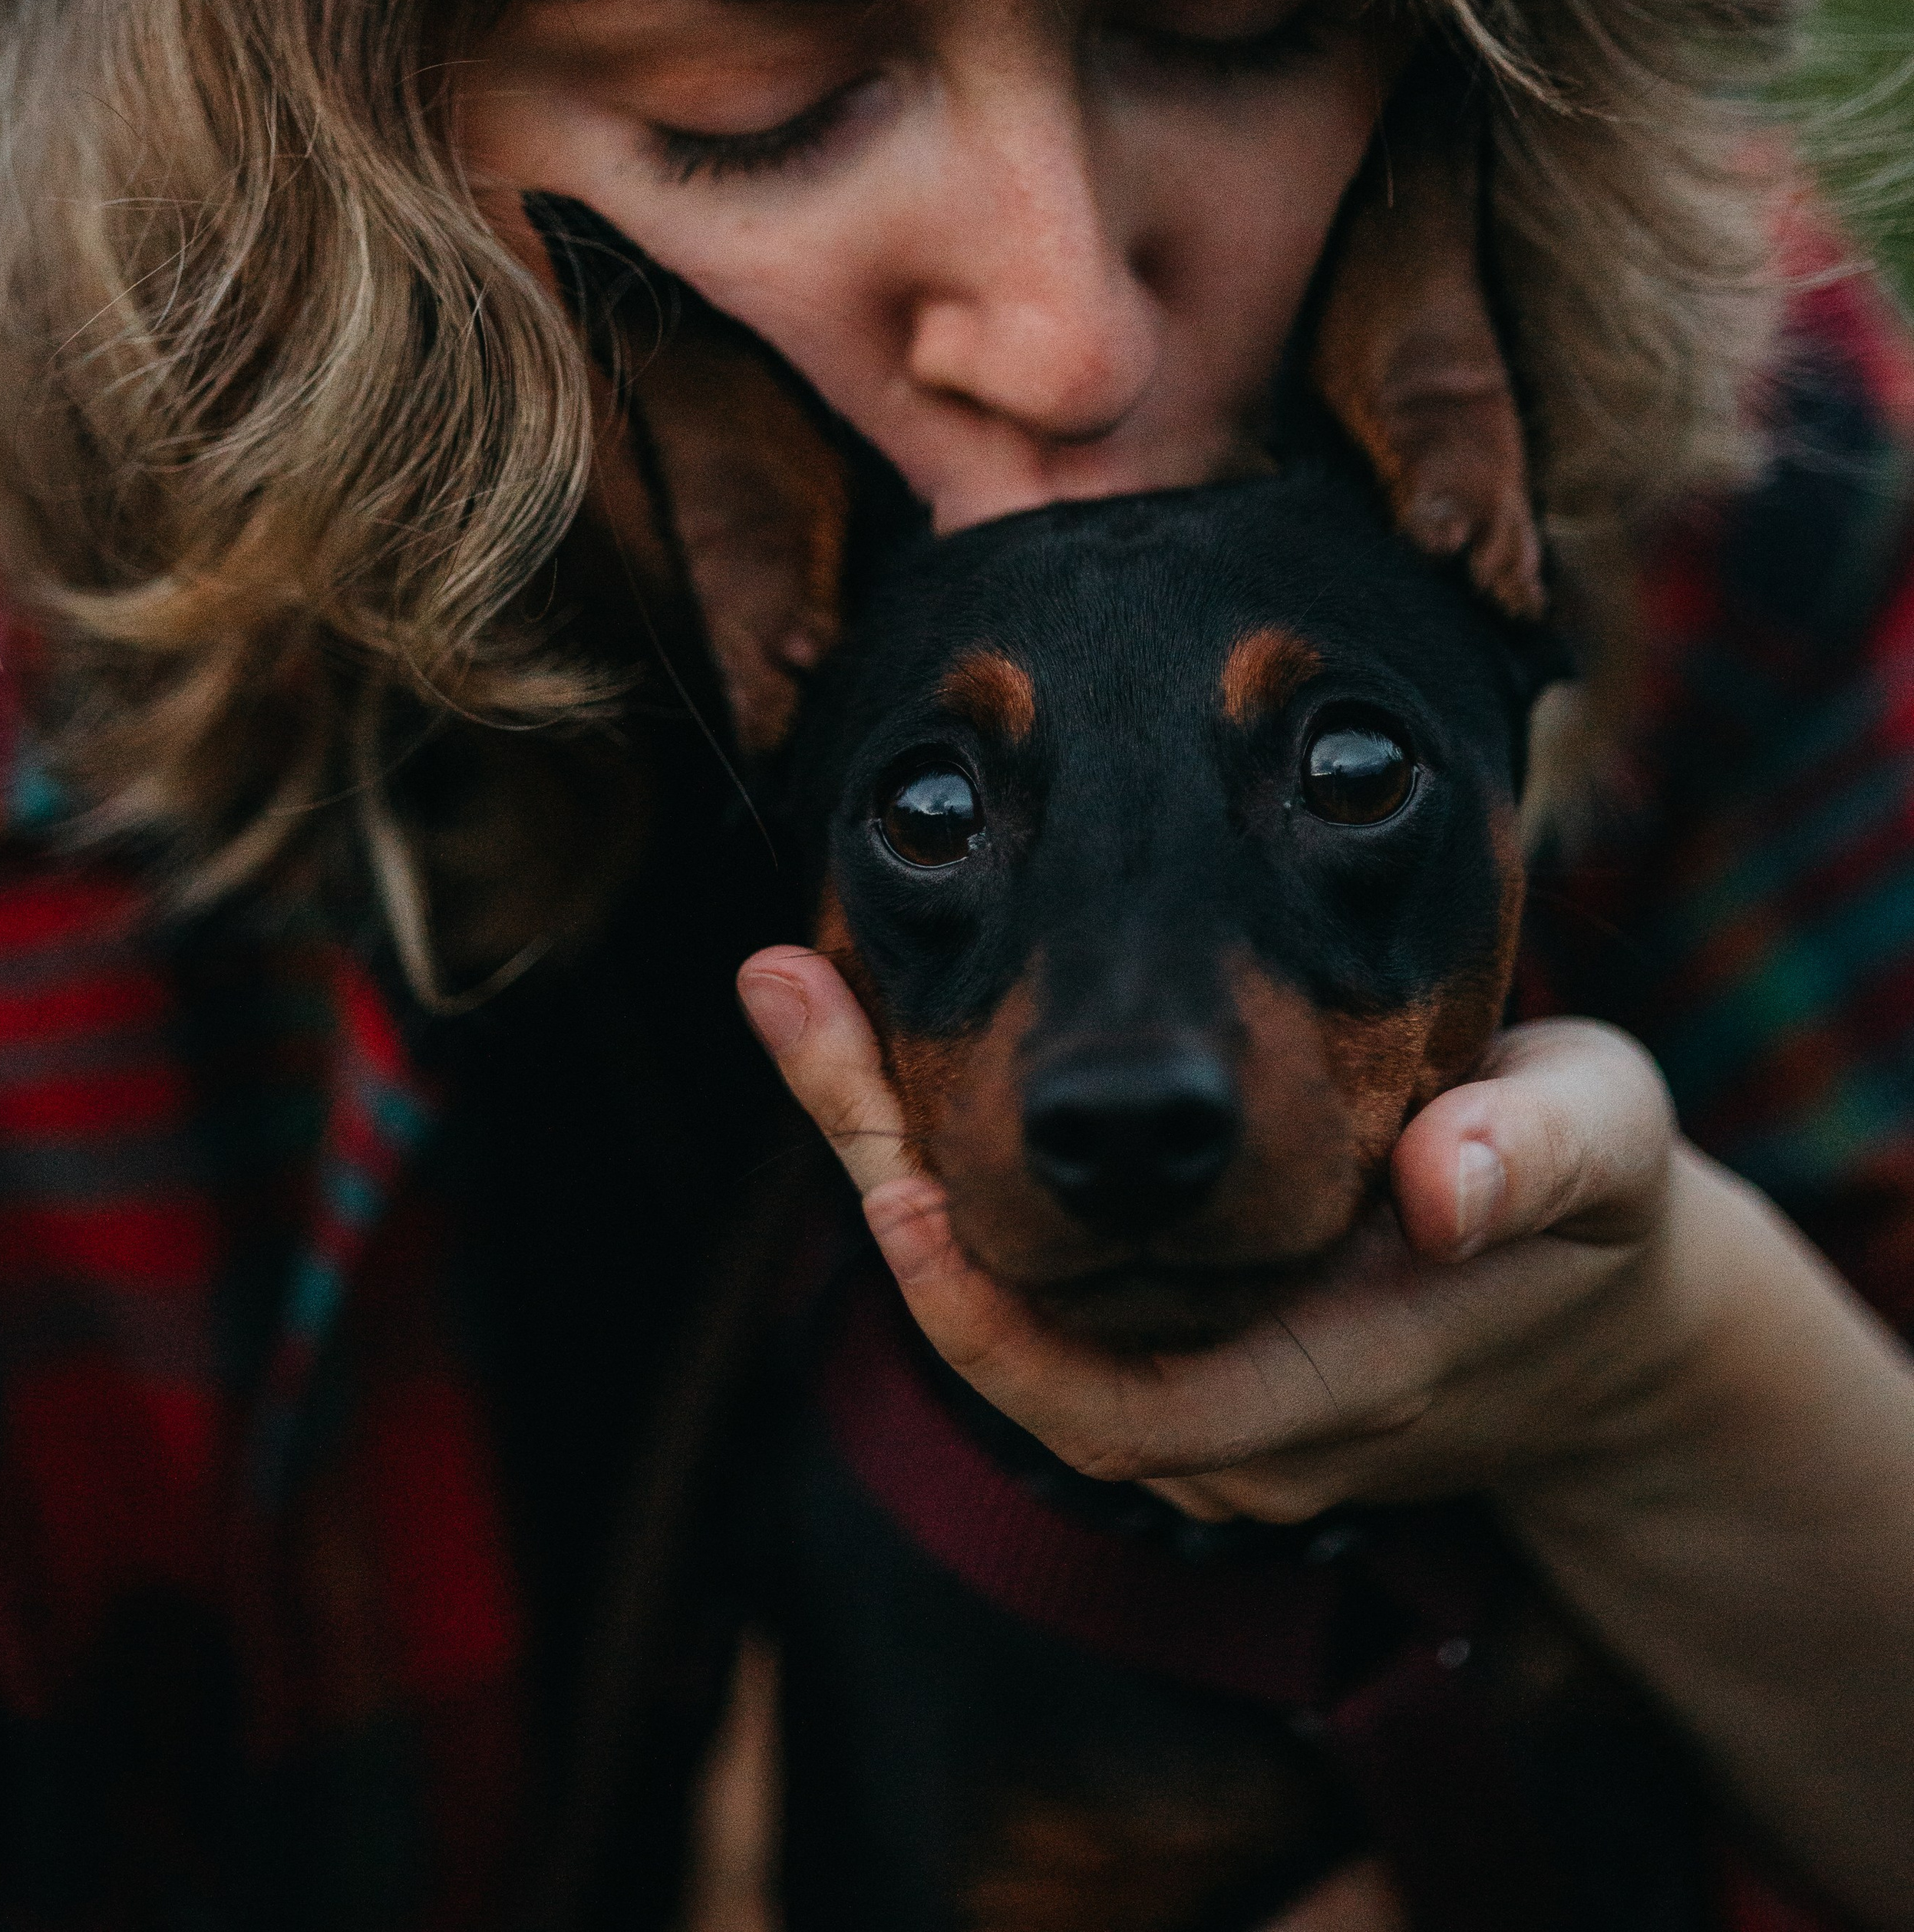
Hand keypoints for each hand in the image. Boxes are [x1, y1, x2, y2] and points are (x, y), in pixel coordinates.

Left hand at [735, 948, 1695, 1518]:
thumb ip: (1534, 1157)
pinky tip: (877, 1031)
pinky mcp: (1161, 1335)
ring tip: (800, 985)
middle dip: (884, 1167)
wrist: (1596, 1327)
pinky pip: (1023, 1259)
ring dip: (889, 1145)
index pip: (1115, 1406)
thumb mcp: (1606, 1145)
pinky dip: (943, 1152)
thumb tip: (1440, 1188)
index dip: (991, 1328)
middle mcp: (1228, 1411)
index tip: (898, 1197)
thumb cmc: (1592, 1209)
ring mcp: (1186, 1386)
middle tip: (790, 994)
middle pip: (1005, 1329)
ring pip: (995, 1289)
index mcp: (1328, 1376)